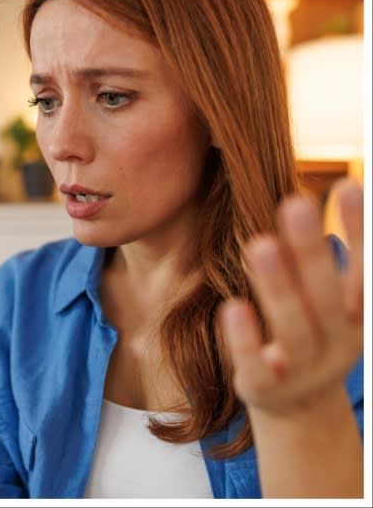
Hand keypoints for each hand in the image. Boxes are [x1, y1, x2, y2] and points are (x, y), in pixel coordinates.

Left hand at [222, 179, 363, 416]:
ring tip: (259, 244)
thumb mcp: (328, 299)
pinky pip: (257, 364)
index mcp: (357, 315)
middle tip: (295, 203)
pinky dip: (245, 338)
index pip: (364, 271)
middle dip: (312, 249)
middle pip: (327, 294)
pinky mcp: (267, 388)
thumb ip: (318, 258)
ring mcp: (304, 367)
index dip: (359, 229)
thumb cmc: (309, 333)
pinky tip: (233, 307)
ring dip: (277, 285)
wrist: (298, 409)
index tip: (349, 183)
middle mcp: (339, 340)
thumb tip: (308, 194)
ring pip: (293, 326)